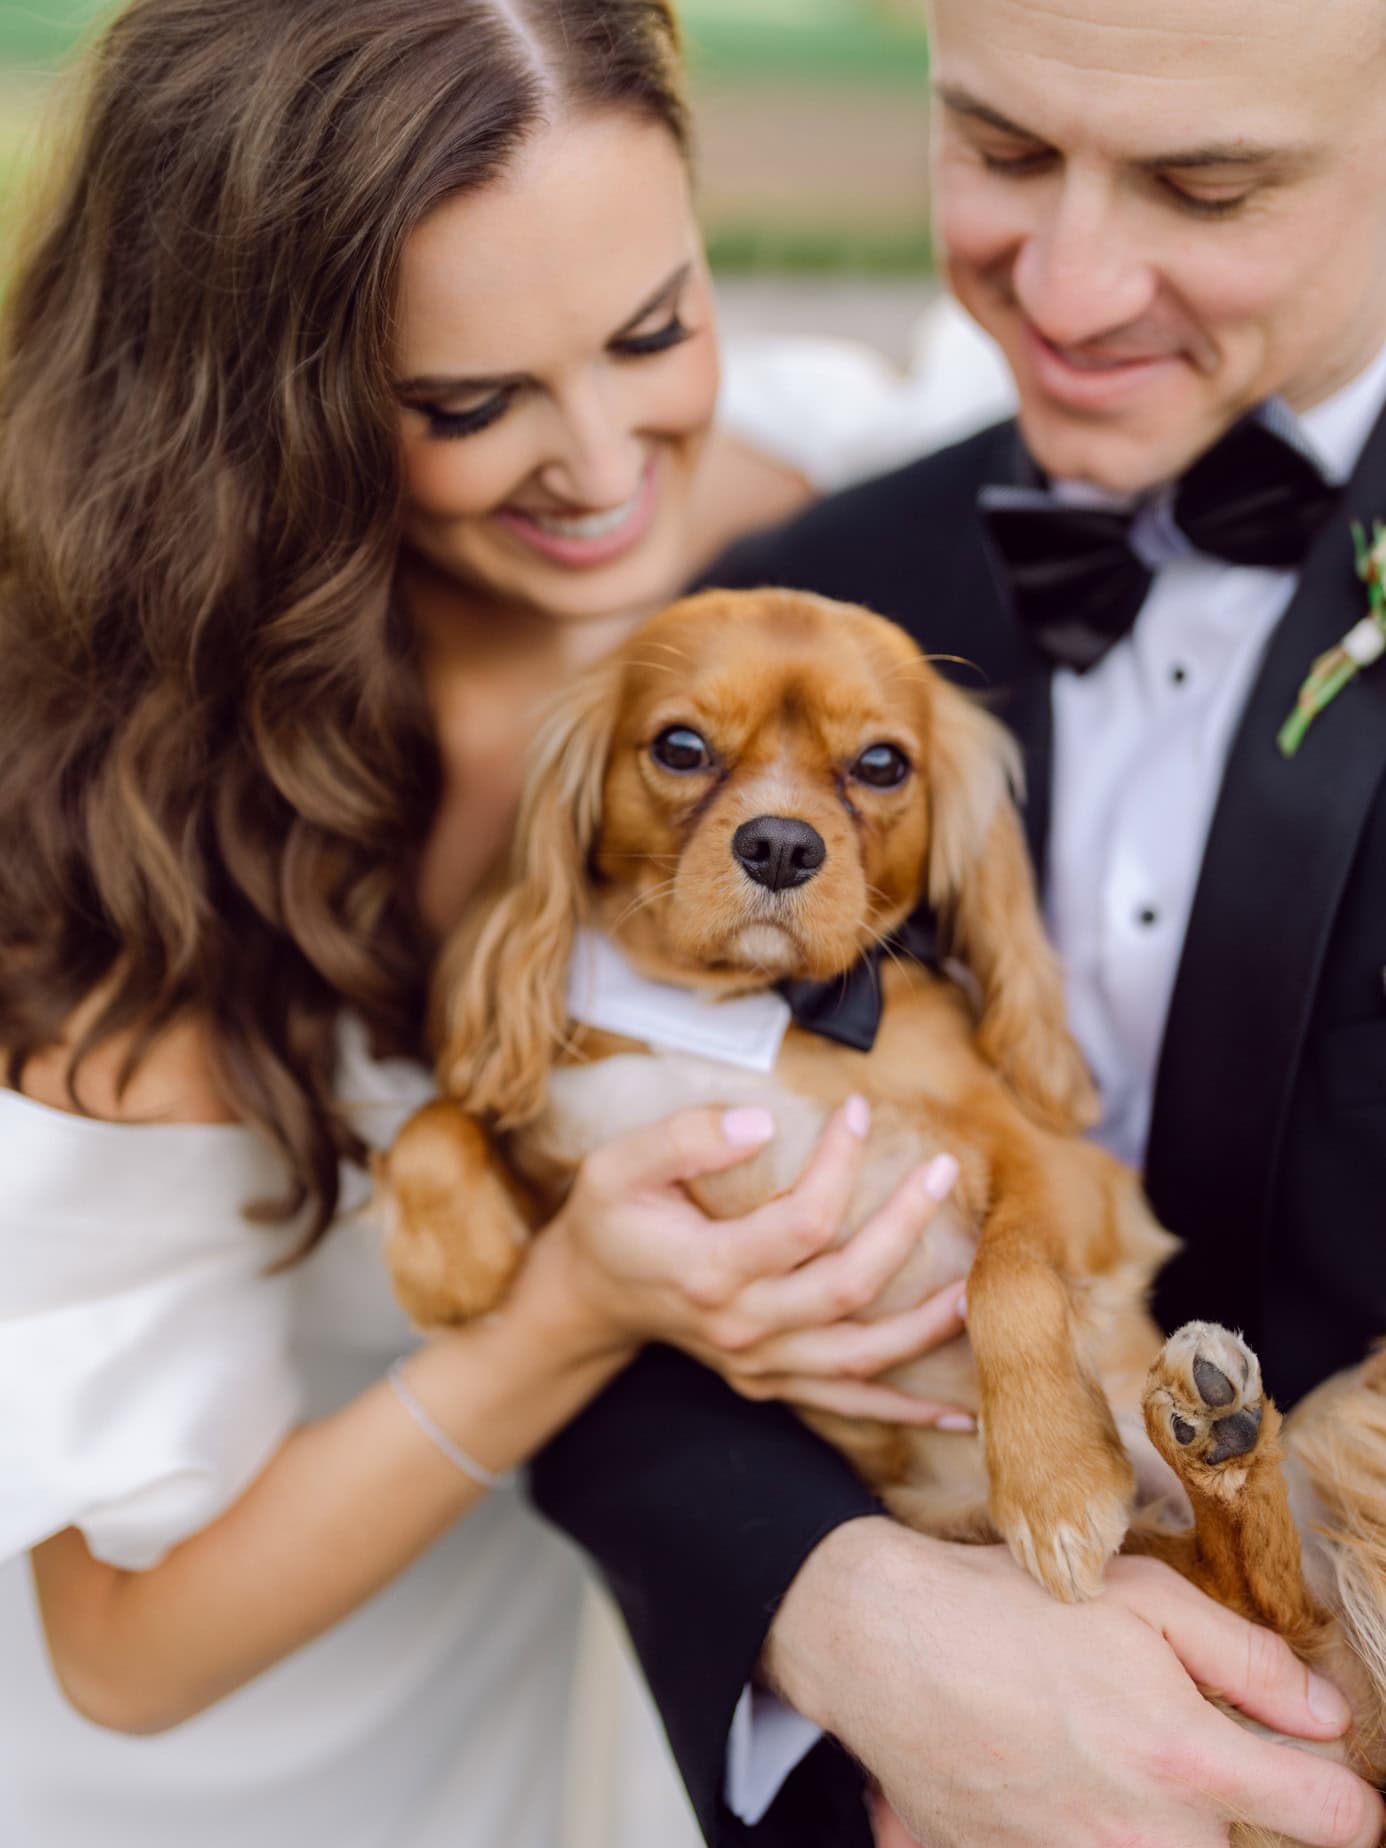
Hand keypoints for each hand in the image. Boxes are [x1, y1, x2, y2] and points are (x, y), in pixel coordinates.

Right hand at [544, 1099, 971, 1424]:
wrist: (589, 1297)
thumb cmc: (608, 1220)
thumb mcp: (618, 1165)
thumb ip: (684, 1138)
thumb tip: (762, 1121)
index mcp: (707, 1270)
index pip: (800, 1222)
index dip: (840, 1165)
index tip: (858, 1110)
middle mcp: (741, 1326)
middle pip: (847, 1286)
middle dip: (905, 1227)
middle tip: (943, 1170)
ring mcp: (760, 1364)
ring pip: (861, 1357)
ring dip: (926, 1327)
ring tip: (978, 1286)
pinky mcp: (772, 1383)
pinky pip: (848, 1404)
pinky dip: (905, 1411)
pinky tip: (960, 1413)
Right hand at [766, 1519, 1382, 1847]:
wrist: (884, 1648)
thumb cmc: (1012, 1609)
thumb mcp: (1143, 1598)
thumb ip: (1249, 1662)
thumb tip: (1328, 1718)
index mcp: (1187, 1762)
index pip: (1336, 1820)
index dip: (1349, 1796)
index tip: (1331, 1779)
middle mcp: (1148, 1840)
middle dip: (1235, 1803)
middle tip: (1177, 1740)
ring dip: (1165, 1819)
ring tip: (1107, 1757)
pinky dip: (1093, 1829)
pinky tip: (1057, 1779)